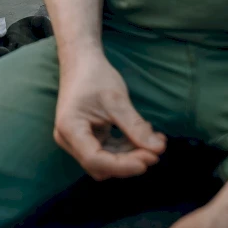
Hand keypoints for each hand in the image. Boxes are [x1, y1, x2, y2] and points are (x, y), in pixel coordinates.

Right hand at [52, 50, 164, 180]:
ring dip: (131, 155)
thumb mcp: (117, 100)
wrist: (82, 62)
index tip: (149, 159)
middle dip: (130, 161)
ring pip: (107, 162)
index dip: (123, 166)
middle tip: (157, 149)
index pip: (95, 159)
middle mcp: (69, 140)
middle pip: (101, 165)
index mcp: (70, 128)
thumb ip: (135, 127)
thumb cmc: (95, 76)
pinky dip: (126, 148)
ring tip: (154, 140)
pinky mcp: (87, 139)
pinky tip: (142, 136)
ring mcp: (77, 141)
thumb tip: (158, 150)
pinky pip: (108, 152)